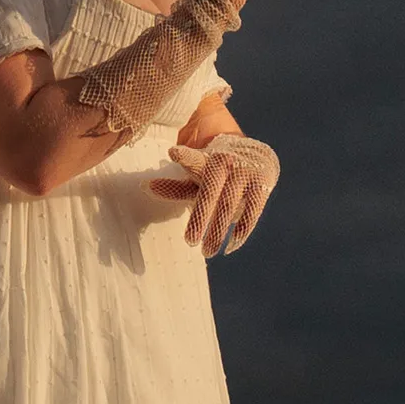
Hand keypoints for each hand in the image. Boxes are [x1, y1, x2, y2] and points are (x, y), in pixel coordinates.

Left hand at [141, 133, 279, 256]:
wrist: (254, 154)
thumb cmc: (216, 170)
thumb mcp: (195, 177)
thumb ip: (173, 186)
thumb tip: (143, 187)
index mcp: (206, 159)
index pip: (194, 159)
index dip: (185, 157)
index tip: (173, 152)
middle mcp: (225, 164)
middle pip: (211, 192)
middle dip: (201, 217)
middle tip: (190, 241)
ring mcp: (245, 174)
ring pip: (229, 205)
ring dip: (218, 230)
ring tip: (206, 251)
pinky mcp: (261, 186)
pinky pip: (253, 211)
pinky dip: (242, 229)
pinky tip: (231, 246)